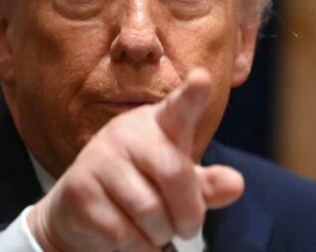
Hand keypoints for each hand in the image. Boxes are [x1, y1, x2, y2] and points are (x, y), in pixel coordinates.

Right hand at [27, 68, 244, 251]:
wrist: (80, 210)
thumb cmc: (141, 187)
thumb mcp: (178, 183)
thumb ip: (207, 185)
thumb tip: (236, 183)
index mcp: (157, 123)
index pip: (178, 107)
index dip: (192, 95)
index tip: (202, 79)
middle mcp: (126, 132)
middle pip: (175, 174)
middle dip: (188, 213)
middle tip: (187, 227)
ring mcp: (99, 158)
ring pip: (151, 212)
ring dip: (160, 234)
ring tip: (153, 229)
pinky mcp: (79, 189)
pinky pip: (124, 233)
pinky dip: (137, 247)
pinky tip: (127, 235)